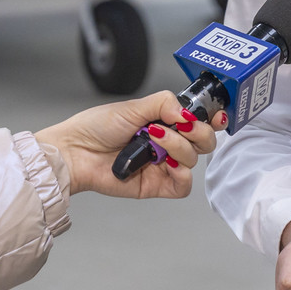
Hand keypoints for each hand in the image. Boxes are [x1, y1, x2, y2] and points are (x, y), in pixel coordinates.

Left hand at [34, 90, 221, 198]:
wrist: (75, 151)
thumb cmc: (96, 127)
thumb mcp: (133, 106)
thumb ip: (164, 104)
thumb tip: (188, 113)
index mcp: (164, 121)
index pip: (199, 119)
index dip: (212, 117)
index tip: (215, 114)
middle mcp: (167, 142)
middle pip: (204, 141)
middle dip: (200, 131)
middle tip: (184, 125)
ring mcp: (163, 165)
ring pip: (193, 160)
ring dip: (179, 146)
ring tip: (154, 139)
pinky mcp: (156, 185)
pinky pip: (183, 185)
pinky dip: (181, 174)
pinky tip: (165, 162)